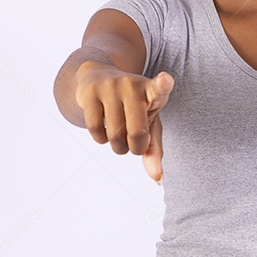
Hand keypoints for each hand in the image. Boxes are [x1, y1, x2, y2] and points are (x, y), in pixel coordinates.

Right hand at [75, 63, 173, 184]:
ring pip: (115, 135)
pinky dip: (100, 139)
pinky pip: (95, 130)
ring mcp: (111, 86)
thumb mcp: (148, 121)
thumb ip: (154, 149)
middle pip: (137, 133)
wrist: (99, 76)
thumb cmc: (132, 105)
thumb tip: (158, 180)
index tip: (165, 80)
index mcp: (152, 91)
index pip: (160, 88)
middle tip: (133, 144)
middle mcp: (132, 85)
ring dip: (117, 147)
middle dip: (134, 148)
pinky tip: (104, 129)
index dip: (163, 85)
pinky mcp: (90, 92)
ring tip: (118, 136)